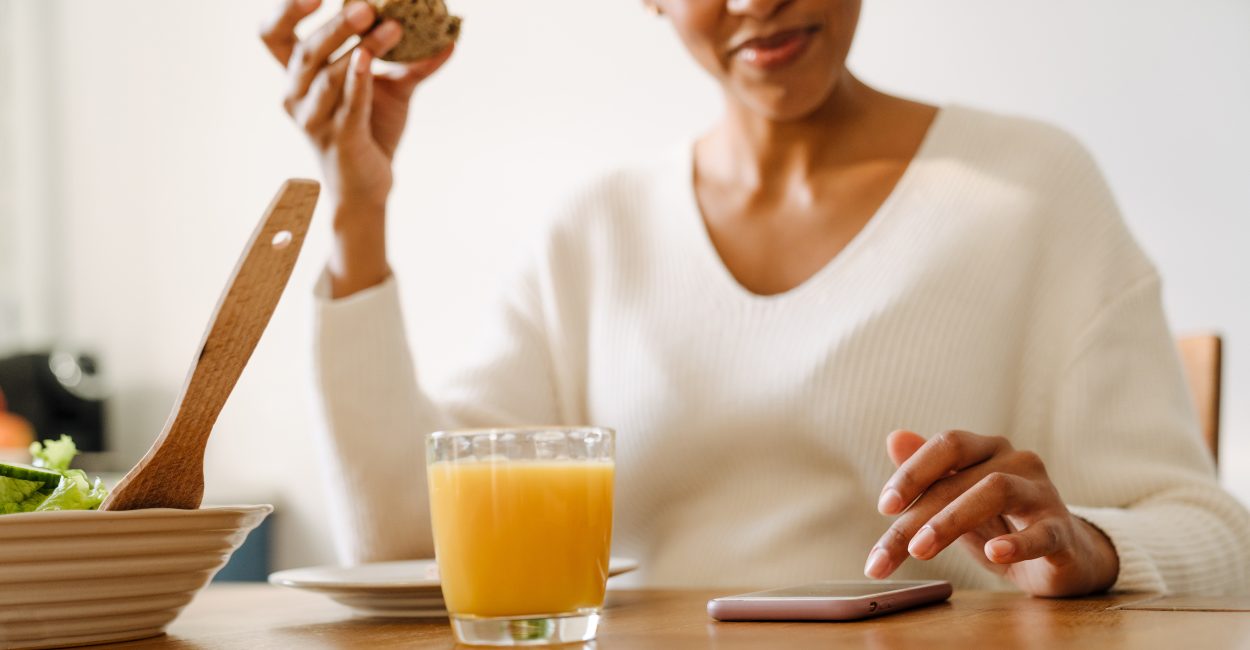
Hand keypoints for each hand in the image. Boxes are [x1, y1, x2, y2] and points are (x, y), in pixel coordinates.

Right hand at [260, 0, 452, 295]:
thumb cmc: (371, 130)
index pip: (273, 35)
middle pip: (306, 51)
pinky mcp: (339, 138)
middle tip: (366, 5)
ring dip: (361, 48)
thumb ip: (414, 60)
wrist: (369, 186)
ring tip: (391, 27)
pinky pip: (348, 104)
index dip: (286, 10)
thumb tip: (450, 35)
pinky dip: (358, 80)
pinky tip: (368, 58)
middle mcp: (295, 95)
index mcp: (298, 76)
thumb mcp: (392, 88)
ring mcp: (314, 119)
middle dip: (336, 25)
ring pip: (328, 76)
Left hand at [864, 430, 1119, 596]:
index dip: (912, 473)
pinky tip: (995, 553)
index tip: (884, 507)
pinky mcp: (1063, 531)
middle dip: (914, 518)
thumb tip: (894, 437)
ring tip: (920, 550)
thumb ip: (927, 474)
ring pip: (996, 491)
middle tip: (884, 556)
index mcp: (986, 450)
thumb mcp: (957, 501)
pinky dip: (1017, 543)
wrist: (1063, 557)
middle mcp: (1015, 461)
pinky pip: (1041, 533)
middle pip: (958, 479)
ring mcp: (1042, 493)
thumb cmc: (1001, 524)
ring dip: (950, 521)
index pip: (946, 445)